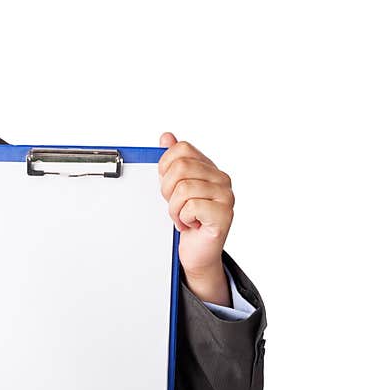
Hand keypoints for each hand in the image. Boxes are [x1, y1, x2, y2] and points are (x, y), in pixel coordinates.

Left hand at [158, 132, 232, 304]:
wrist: (196, 252)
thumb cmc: (187, 221)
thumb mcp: (173, 188)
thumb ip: (172, 162)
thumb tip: (166, 137)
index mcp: (209, 168)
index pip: (181, 149)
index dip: (165, 168)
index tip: (168, 187)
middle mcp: (221, 179)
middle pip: (180, 168)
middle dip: (167, 190)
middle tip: (174, 205)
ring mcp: (225, 196)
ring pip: (183, 189)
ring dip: (174, 209)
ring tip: (183, 217)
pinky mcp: (224, 214)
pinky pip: (191, 207)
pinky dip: (183, 219)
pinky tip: (191, 224)